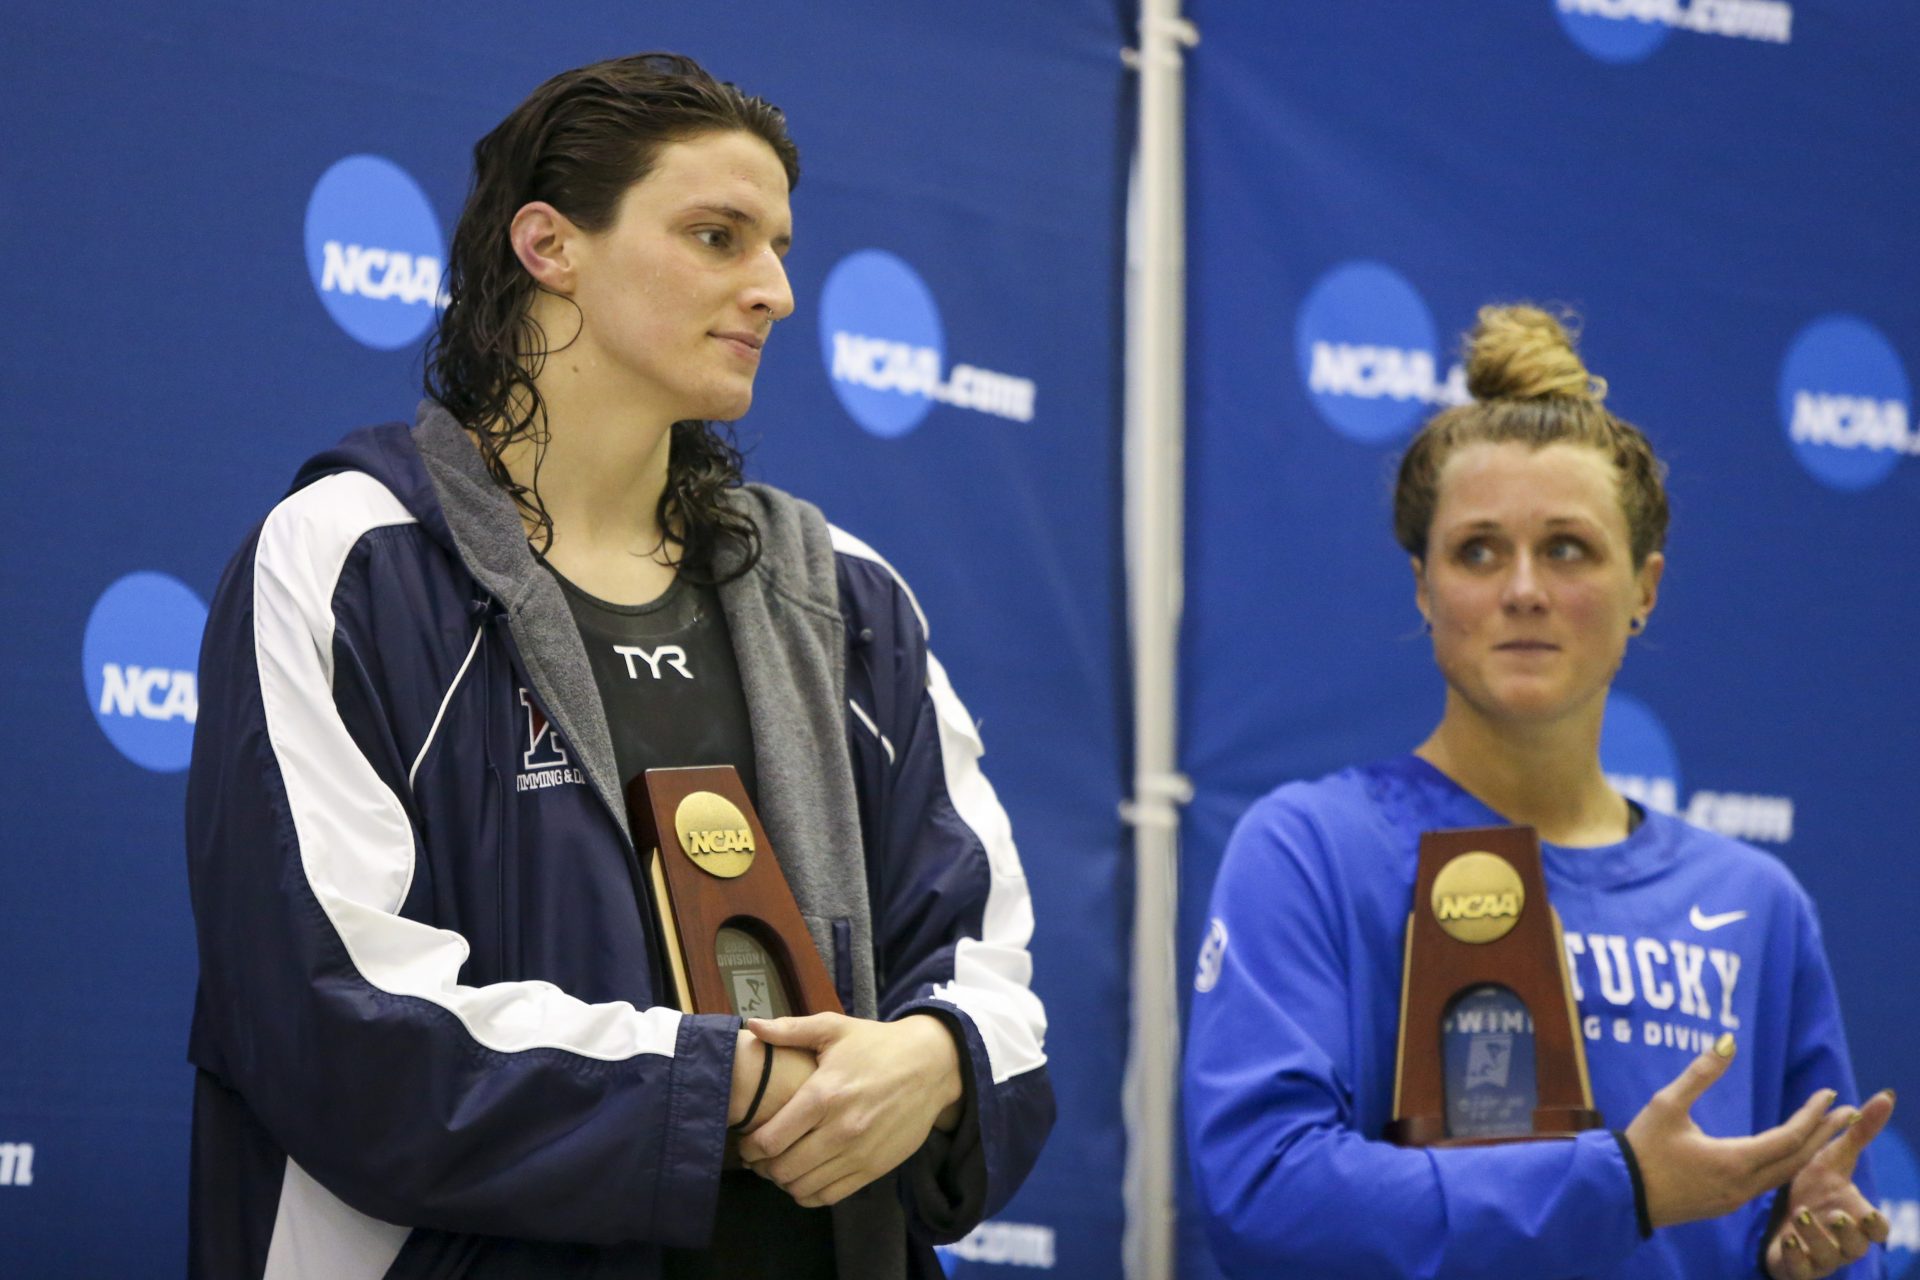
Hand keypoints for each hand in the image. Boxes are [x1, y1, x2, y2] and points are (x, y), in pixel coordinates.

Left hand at [736, 1012, 964, 1207]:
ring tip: (780, 1166)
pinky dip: (809, 1194)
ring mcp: (858, 1153)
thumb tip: (753, 1026)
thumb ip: (790, 1029)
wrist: (931, 1065)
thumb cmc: (877, 1044)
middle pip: (783, 1168)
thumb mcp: (834, 1028)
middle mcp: (840, 1129)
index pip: (770, 1139)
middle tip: (758, 1157)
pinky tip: (805, 1178)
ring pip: (803, 1187)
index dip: (749, 1146)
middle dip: (762, 1166)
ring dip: (784, 1181)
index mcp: (824, 1095)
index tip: (745, 1141)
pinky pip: (829, 1196)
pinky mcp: (874, 1168)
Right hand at [1624, 1034, 1854, 1228]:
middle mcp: (1743, 1185)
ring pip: (1785, 1175)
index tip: (1828, 1094)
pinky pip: (1769, 1184)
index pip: (1788, 1138)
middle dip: (1823, 1134)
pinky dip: (1787, 1165)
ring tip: (1823, 1132)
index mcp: (1733, 1160)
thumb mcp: (1666, 1104)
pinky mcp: (1726, 1204)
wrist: (1620, 1194)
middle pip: (1796, 1159)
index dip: (1812, 1115)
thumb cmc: (1642, 1147)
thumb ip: (1700, 1073)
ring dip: (1808, 1151)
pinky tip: (1788, 1154)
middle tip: (1846, 1112)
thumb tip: (1727, 1041)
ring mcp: (1736, 1199)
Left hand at [1766, 1089, 1895, 1279]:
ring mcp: (1820, 1258)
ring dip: (1816, 1237)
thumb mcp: (1833, 1160)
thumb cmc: (1815, 1191)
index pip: (1878, 1228)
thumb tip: (1886, 1095)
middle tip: (1834, 1213)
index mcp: (1856, 1217)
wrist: (1783, 1225)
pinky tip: (1786, 1242)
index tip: (1869, 1211)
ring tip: (1801, 1215)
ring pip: (1826, 1257)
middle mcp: (1844, 1242)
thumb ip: (1859, 1132)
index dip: (1876, 1223)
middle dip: (1848, 1231)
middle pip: (1856, 1246)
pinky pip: (1798, 1269)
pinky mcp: (1796, 1269)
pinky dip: (1794, 1257)